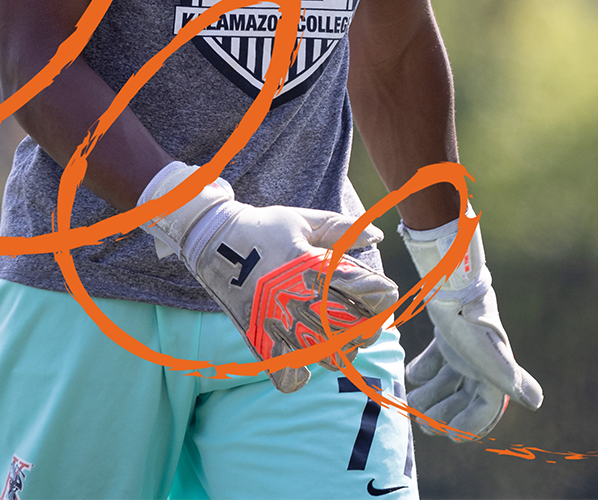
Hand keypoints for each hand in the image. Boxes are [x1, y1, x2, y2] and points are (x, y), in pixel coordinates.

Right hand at [140, 162, 398, 391]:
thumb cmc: (265, 228)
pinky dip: (301, 372)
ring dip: (339, 348)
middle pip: (357, 331)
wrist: (213, 241)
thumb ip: (342, 229)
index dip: (383, 294)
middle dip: (367, 324)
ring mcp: (279, 325)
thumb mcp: (304, 221)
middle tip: (360, 314)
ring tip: (333, 331)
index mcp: (315, 267)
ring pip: (330, 358)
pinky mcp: (260, 342)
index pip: (369, 293)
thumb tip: (377, 237)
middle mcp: (300, 299)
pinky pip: (290, 377)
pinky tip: (302, 352)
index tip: (380, 290)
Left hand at [399, 214, 542, 439]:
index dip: (471, 426)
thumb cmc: (473, 324)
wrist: (453, 284)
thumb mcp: (491, 356)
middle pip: (462, 399)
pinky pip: (435, 360)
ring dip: (430, 395)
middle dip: (444, 414)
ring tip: (411, 401)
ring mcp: (463, 350)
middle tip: (423, 423)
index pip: (485, 408)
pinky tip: (411, 375)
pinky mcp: (447, 336)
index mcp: (495, 373)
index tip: (452, 436)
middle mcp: (480, 364)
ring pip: (446, 382)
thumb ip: (511, 380)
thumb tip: (537, 402)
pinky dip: (423, 369)